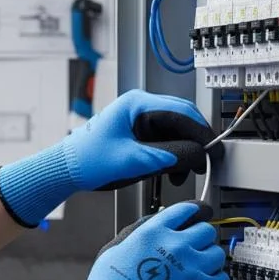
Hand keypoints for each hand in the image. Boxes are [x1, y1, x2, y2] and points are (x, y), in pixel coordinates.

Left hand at [0, 90, 219, 226]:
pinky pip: (164, 142)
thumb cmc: (87, 161)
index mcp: (136, 104)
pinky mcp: (138, 135)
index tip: (213, 150)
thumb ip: (167, 157)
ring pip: (175, 133)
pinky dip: (172, 157)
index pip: (181, 111)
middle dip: (194, 143)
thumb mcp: (132, 160)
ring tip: (184, 175)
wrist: (65, 171)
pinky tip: (172, 174)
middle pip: (181, 120)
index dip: (201, 131)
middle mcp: (140, 108)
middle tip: (205, 163)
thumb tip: (197, 154)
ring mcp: (139, 121)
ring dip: (184, 153)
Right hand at [25, 202, 230, 279]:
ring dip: (208, 263)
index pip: (185, 210)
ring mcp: (192, 269)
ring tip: (194, 275)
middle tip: (193, 253)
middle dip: (200, 240)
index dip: (193, 213)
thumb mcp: (112, 253)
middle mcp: (175, 246)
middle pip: (206, 230)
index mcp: (152, 233)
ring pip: (217, 254)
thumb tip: (151, 230)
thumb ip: (137, 237)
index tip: (197, 216)